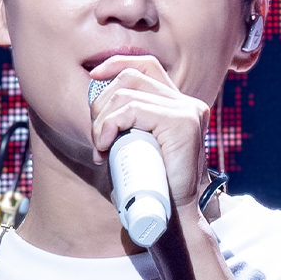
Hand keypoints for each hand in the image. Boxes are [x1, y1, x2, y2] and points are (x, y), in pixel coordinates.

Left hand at [85, 55, 211, 207]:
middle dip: (101, 103)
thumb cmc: (153, 186)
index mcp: (178, 105)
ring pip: (126, 93)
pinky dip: (110, 125)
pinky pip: (133, 109)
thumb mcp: (138, 147)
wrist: (175, 216)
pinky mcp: (183, 122)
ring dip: (102, 120)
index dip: (117, 63)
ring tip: (100, 147)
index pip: (146, 65)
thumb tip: (97, 109)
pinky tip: (106, 145)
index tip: (93, 77)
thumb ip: (129, 126)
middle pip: (131, 76)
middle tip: (96, 138)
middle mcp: (187, 103)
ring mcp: (187, 111)